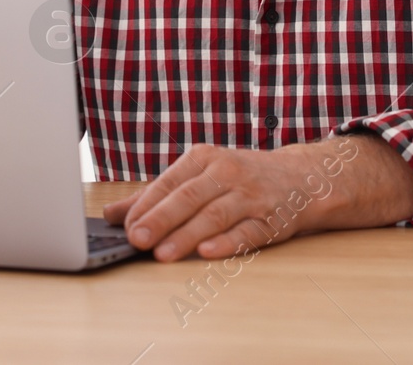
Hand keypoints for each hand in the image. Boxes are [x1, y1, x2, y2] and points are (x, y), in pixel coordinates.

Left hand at [101, 134, 412, 261]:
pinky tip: (209, 252)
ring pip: (215, 215)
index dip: (147, 206)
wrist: (300, 178)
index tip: (126, 227)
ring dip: (188, 235)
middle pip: (189, 197)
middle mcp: (227, 172)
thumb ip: (155, 195)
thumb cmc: (238, 178)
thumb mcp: (198, 176)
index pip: (169, 182)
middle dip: (161, 219)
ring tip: (164, 254)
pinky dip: (228, 243)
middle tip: (137, 240)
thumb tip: (112, 215)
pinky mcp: (271, 220)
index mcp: (204, 158)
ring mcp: (250, 196)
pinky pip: (247, 232)